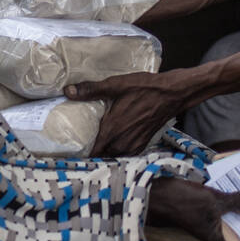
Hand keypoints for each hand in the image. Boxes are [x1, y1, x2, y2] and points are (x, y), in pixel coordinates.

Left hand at [67, 70, 193, 156]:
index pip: (90, 152)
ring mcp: (132, 147)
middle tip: (75, 143)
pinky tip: (109, 139)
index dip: (78, 152)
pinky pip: (122, 153)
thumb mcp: (116, 85)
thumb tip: (67, 91)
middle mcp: (121, 144)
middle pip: (99, 155)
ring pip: (110, 155)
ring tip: (89, 141)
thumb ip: (91, 90)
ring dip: (101, 151)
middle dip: (87, 151)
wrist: (172, 94)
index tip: (68, 147)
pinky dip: (114, 150)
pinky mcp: (140, 145)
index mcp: (112, 131)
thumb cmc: (144, 88)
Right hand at [148, 178, 239, 240]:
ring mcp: (212, 220)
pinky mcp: (207, 209)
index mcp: (221, 239)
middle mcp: (218, 233)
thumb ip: (239, 201)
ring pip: (237, 215)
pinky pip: (227, 205)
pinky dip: (236, 198)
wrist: (151, 194)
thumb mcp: (214, 200)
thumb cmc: (181, 202)